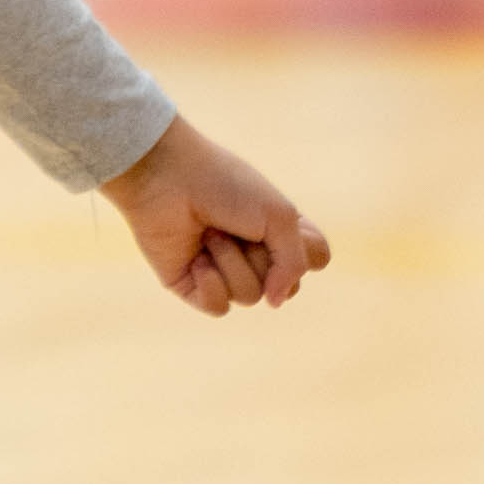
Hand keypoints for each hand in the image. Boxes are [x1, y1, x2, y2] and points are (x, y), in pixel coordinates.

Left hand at [100, 116, 329, 317]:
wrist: (167, 176)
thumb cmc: (224, 185)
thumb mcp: (279, 216)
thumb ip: (295, 263)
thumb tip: (275, 302)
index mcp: (279, 231)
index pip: (316, 260)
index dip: (305, 249)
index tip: (279, 219)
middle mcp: (255, 254)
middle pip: (285, 286)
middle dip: (261, 255)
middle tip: (236, 223)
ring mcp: (224, 271)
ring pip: (249, 297)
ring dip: (230, 261)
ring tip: (209, 233)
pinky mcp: (192, 285)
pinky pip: (218, 307)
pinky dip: (210, 283)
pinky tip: (195, 259)